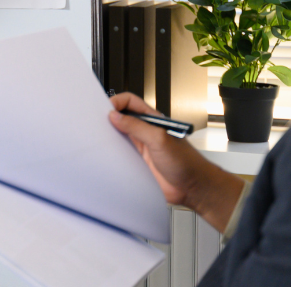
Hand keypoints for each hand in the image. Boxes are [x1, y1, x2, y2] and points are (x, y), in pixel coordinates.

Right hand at [108, 92, 244, 231]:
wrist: (192, 188)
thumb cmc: (186, 162)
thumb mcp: (160, 139)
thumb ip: (137, 126)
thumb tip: (115, 116)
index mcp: (152, 120)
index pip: (130, 102)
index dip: (117, 102)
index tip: (106, 110)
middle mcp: (144, 132)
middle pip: (121, 118)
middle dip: (109, 118)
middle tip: (98, 123)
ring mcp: (140, 148)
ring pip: (118, 137)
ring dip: (109, 137)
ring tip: (101, 139)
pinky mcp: (137, 163)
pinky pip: (119, 155)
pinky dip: (111, 155)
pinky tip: (107, 156)